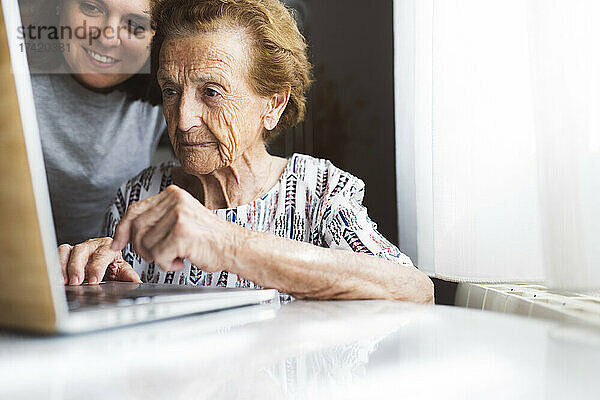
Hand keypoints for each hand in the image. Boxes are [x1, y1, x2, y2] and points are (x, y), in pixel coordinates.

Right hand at [58, 237, 140, 284]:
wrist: (104, 256)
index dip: (97, 267)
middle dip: (77, 266)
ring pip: (67, 251)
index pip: (102, 255)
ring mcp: (77, 247)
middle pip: (81, 250)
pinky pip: (57, 254)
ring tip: (62, 282)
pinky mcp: (66, 252)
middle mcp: (91, 245)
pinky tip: (53, 276)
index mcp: (108, 246)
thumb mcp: (121, 268)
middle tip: (75, 281)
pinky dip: (54, 264)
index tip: (94, 280)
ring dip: (62, 266)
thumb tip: (136, 281)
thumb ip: (127, 274)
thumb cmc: (112, 262)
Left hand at [111, 185, 238, 271]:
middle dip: (141, 248)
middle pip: (137, 228)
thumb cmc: (209, 239)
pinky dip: (167, 265)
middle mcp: (175, 201)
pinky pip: (159, 256)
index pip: (135, 210)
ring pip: (146, 244)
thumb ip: (157, 220)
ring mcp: (179, 215)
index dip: (122, 230)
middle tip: (157, 256)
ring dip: (158, 257)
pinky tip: (181, 261)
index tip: (117, 244)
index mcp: (173, 194)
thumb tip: (125, 233)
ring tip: (176, 256)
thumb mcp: (181, 220)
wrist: (235, 247)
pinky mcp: (182, 233)